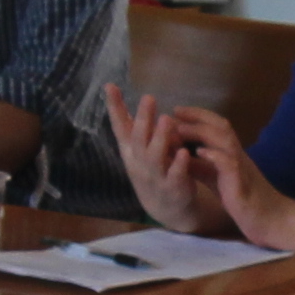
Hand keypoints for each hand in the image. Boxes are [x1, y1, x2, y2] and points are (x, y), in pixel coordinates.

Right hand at [100, 85, 212, 231]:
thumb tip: (113, 91)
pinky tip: (184, 152)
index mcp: (130, 150)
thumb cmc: (151, 170)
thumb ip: (131, 124)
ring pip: (154, 157)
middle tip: (148, 98)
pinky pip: (175, 175)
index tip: (110, 86)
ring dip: (160, 138)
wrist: (165, 207)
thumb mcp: (137, 148)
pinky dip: (179, 164)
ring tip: (166, 119)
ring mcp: (155, 177)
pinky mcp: (173, 188)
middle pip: (138, 140)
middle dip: (143, 119)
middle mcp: (139, 163)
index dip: (114, 108)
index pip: (119, 126)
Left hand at [154, 109, 294, 252]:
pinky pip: (230, 165)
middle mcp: (239, 157)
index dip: (198, 116)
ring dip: (201, 132)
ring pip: (225, 141)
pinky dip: (215, 155)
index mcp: (232, 156)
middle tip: (175, 111)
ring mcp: (242, 169)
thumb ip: (201, 168)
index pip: (217, 127)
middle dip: (197, 116)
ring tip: (180, 129)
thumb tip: (179, 155)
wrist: (274, 222)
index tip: (177, 110)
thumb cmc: (246, 203)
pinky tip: (200, 152)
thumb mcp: (218, 181)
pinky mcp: (242, 185)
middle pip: (221, 126)